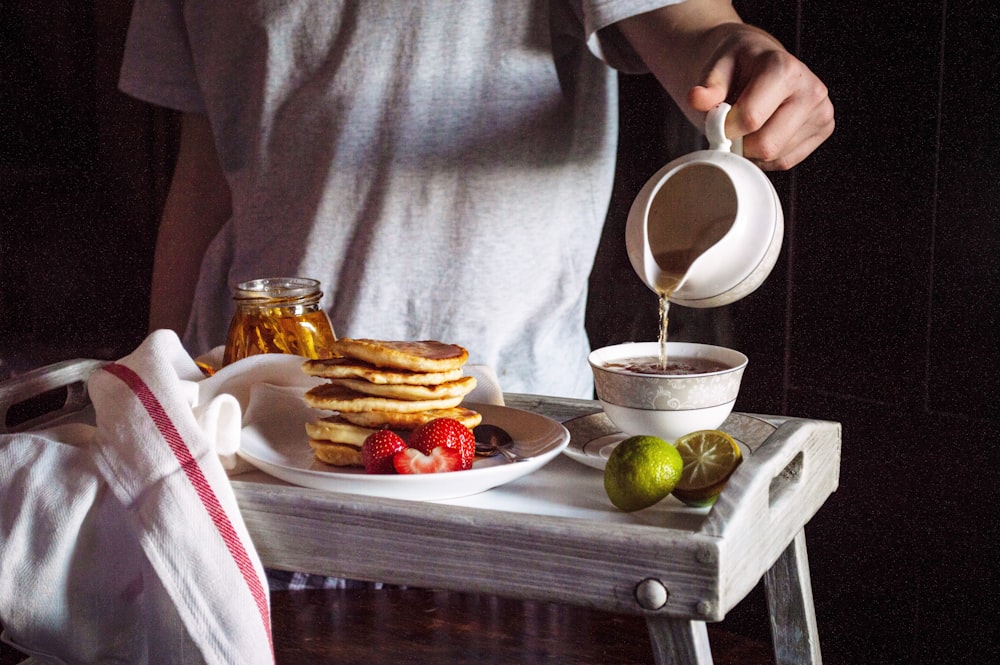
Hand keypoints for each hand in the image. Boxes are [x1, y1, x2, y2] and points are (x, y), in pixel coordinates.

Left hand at [688, 24, 833, 170]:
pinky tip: (762, 133)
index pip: (750, 119)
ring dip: (752, 151)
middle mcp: (811, 89)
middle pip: (766, 145)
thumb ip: (708, 87)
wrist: (760, 63)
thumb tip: (696, 98)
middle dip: (740, 144)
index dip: (725, 128)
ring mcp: (822, 111)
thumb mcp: (717, 69)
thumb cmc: (737, 67)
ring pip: (776, 157)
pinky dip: (766, 156)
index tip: (718, 120)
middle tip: (730, 129)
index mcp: (784, 68)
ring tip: (748, 127)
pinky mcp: (824, 129)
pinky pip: (786, 161)